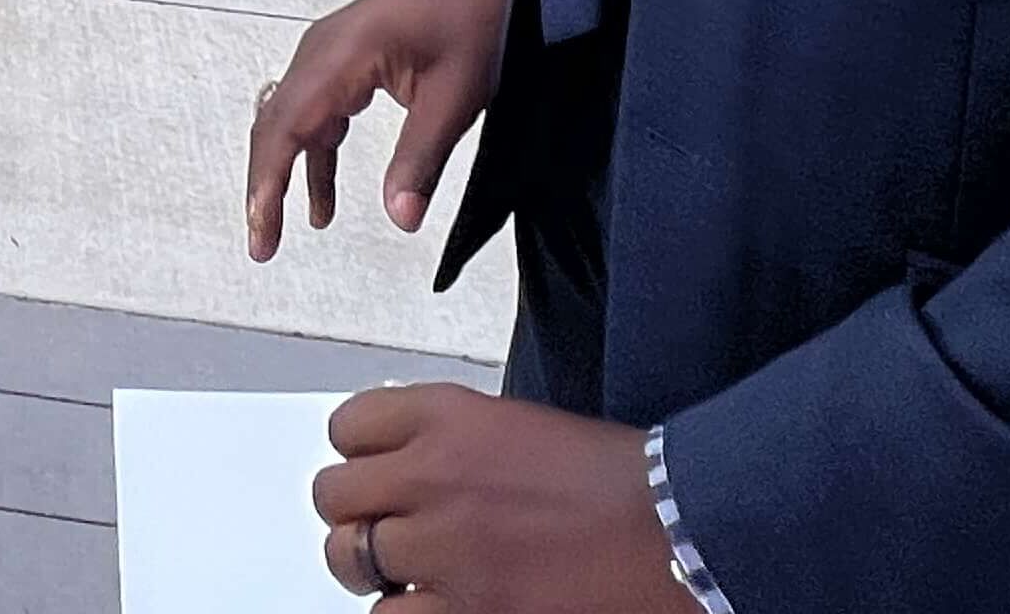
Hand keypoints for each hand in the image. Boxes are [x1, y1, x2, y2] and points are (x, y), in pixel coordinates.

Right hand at [247, 0, 510, 260]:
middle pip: (274, 124)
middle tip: (261, 246)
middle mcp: (321, 51)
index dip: (268, 182)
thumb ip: (421, 159)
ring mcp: (329, 53)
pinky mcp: (344, 59)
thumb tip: (400, 220)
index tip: (261, 231)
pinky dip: (312, 156)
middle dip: (264, 185)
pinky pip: (314, 113)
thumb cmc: (471, 19)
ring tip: (277, 230)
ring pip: (289, 120)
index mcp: (341, 56)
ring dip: (283, 172)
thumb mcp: (455, 96)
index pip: (287, 127)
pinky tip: (321, 201)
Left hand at [313, 387, 684, 609]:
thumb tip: (402, 466)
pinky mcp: (468, 611)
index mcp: (446, 416)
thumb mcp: (515, 427)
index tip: (375, 471)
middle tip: (381, 527)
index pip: (347, 427)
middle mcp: (432, 475)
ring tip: (403, 573)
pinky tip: (431, 606)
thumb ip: (448, 441)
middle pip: (334, 495)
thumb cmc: (615, 481)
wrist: (675, 532)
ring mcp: (446, 548)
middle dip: (356, 513)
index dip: (360, 454)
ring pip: (349, 559)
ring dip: (371, 569)